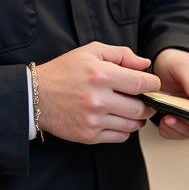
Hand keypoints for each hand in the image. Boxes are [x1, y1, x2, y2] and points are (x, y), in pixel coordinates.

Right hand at [36, 42, 160, 143]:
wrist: (36, 96)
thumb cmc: (65, 71)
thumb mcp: (91, 52)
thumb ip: (121, 54)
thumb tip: (145, 64)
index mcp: (101, 75)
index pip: (141, 83)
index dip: (153, 84)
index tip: (153, 84)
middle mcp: (98, 99)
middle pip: (140, 108)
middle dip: (149, 103)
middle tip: (146, 99)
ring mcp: (93, 120)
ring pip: (132, 125)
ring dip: (138, 118)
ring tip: (132, 109)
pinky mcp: (88, 136)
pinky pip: (120, 137)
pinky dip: (125, 130)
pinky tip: (118, 119)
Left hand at [151, 49, 188, 140]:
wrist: (161, 64)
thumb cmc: (173, 59)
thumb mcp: (181, 64)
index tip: (185, 112)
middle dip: (188, 122)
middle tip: (171, 119)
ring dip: (179, 128)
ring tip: (166, 121)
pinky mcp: (187, 119)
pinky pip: (182, 131)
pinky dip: (172, 131)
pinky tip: (164, 125)